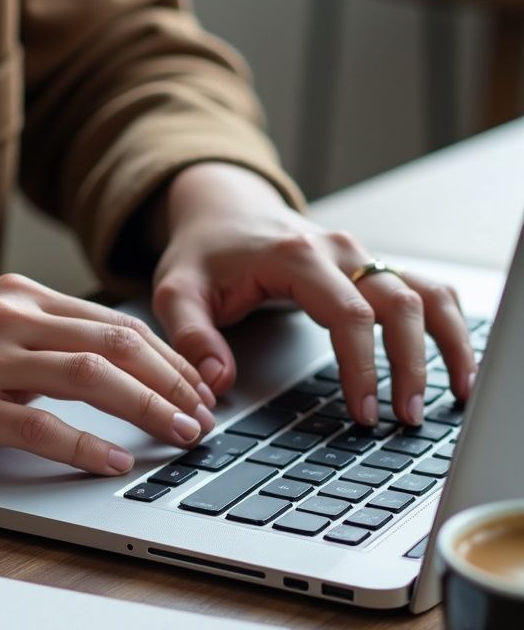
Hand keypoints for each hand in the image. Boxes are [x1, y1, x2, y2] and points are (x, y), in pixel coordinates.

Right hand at [0, 274, 217, 476]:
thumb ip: (25, 339)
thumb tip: (90, 368)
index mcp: (12, 298)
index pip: (113, 321)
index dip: (166, 357)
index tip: (194, 386)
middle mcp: (6, 319)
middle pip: (119, 342)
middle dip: (175, 380)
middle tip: (205, 414)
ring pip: (94, 376)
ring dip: (150, 408)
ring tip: (183, 435)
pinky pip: (43, 427)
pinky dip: (88, 446)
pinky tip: (116, 462)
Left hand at [150, 163, 477, 426]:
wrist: (221, 212)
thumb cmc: (202, 253)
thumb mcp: (176, 291)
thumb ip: (191, 335)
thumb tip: (216, 382)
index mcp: (295, 257)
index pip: (347, 315)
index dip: (361, 366)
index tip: (362, 410)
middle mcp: (340, 251)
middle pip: (400, 304)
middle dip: (410, 364)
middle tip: (405, 417)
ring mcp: (361, 257)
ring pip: (426, 292)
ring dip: (447, 342)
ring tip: (451, 394)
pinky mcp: (369, 267)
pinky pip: (424, 290)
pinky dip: (446, 324)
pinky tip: (453, 362)